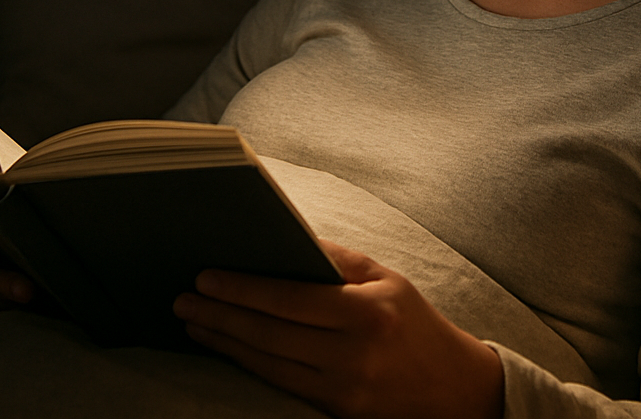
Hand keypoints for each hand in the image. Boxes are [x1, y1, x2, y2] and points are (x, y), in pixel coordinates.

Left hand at [173, 239, 503, 418]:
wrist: (456, 390)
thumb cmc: (416, 325)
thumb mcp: (387, 279)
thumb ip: (337, 260)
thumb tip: (285, 238)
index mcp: (369, 312)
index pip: (291, 298)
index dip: (244, 288)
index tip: (207, 277)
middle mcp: (355, 354)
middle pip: (271, 334)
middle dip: (221, 315)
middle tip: (184, 299)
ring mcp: (345, 389)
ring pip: (269, 364)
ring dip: (225, 342)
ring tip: (194, 322)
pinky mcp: (338, 412)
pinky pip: (282, 385)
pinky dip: (249, 364)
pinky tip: (227, 348)